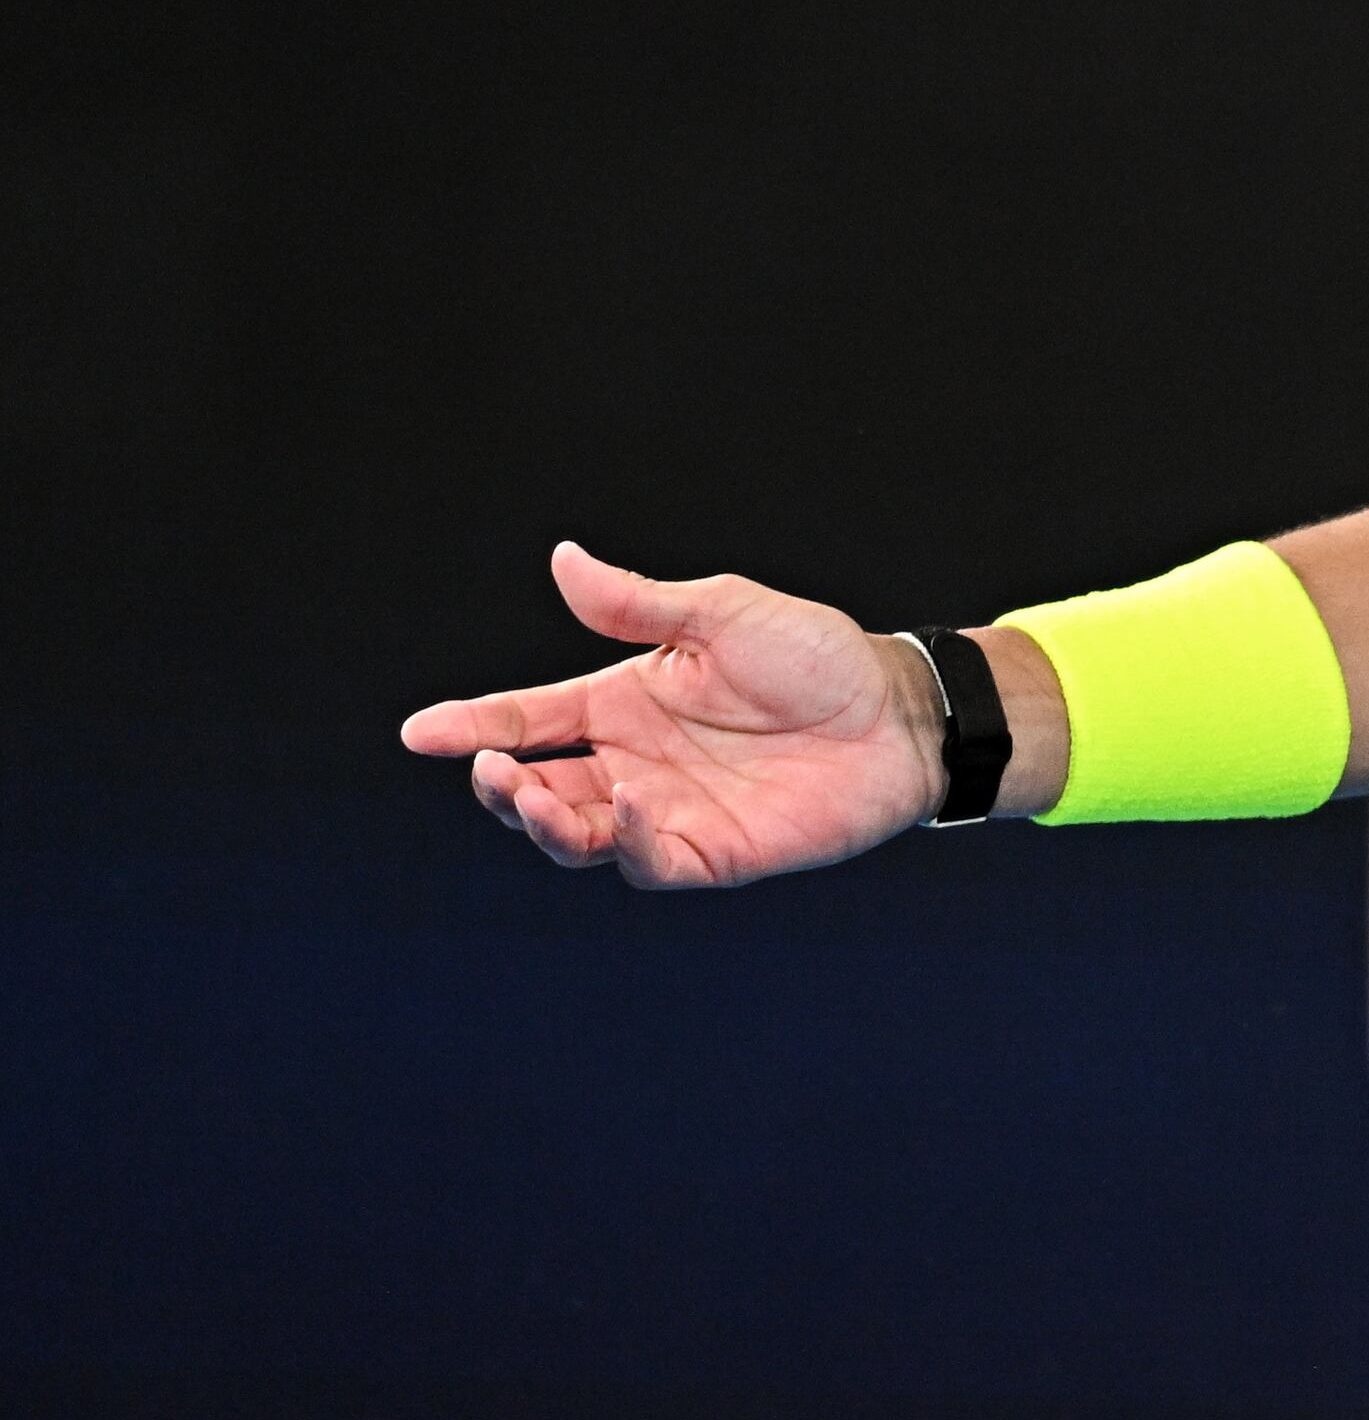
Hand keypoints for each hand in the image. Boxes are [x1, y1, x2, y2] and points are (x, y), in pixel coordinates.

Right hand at [401, 542, 943, 887]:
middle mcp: (633, 762)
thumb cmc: (816, 656)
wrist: (899, 712)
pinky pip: (648, 861)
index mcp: (622, 702)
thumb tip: (561, 558)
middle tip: (488, 770)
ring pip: (578, 834)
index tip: (418, 732)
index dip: (472, 725)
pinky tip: (630, 806)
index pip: (527, 717)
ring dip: (544, 821)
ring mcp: (669, 812)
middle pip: (538, 787)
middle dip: (501, 785)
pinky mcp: (712, 853)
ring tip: (530, 795)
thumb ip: (639, 601)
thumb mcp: (723, 614)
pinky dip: (627, 842)